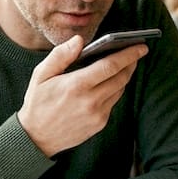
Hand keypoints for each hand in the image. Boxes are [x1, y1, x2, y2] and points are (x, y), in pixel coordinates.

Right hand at [18, 35, 147, 157]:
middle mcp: (90, 101)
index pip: (110, 65)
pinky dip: (115, 89)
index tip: (141, 46)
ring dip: (125, 76)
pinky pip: (113, 102)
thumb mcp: (41, 75)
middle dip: (131, 63)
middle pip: (121, 77)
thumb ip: (61, 55)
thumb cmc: (38, 103)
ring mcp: (97, 114)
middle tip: (137, 51)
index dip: (128, 54)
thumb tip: (79, 40)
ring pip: (120, 90)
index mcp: (76, 85)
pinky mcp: (100, 123)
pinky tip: (112, 82)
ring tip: (126, 64)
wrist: (36, 138)